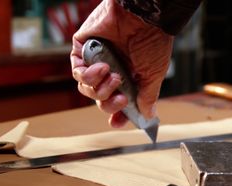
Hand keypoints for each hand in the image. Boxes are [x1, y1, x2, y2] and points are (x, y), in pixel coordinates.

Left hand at [70, 0, 172, 127]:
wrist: (144, 17)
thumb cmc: (153, 42)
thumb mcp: (154, 75)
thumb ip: (148, 96)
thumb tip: (148, 115)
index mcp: (129, 77)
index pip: (117, 102)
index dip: (116, 114)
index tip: (118, 121)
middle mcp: (111, 70)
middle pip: (100, 99)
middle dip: (110, 103)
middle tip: (122, 97)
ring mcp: (96, 60)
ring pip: (87, 89)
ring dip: (100, 88)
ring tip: (113, 76)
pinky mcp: (83, 49)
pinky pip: (77, 71)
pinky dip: (88, 75)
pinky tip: (102, 67)